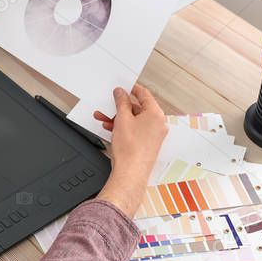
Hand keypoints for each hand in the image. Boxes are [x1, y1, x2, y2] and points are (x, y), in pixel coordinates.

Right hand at [95, 85, 166, 216]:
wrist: (130, 173)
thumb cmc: (130, 149)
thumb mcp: (122, 119)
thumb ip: (121, 102)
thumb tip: (121, 93)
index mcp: (156, 114)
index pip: (144, 95)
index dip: (132, 89)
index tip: (123, 87)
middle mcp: (158, 124)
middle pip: (138, 108)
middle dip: (120, 107)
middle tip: (109, 104)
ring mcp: (153, 135)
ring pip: (134, 120)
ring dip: (118, 118)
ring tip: (103, 118)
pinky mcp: (147, 144)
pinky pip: (135, 130)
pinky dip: (123, 127)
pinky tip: (110, 128)